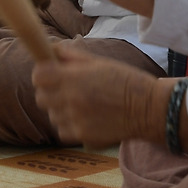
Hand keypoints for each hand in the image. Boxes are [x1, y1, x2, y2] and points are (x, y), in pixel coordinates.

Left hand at [31, 42, 165, 148]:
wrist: (149, 109)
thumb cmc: (125, 80)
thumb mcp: (99, 62)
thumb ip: (71, 56)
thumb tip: (51, 49)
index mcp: (74, 79)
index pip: (39, 76)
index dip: (41, 73)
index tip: (48, 72)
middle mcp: (72, 100)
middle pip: (41, 97)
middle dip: (48, 91)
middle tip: (62, 88)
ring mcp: (77, 121)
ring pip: (52, 115)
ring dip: (58, 109)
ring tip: (77, 103)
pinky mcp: (84, 137)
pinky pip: (63, 131)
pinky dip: (68, 125)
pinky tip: (82, 117)